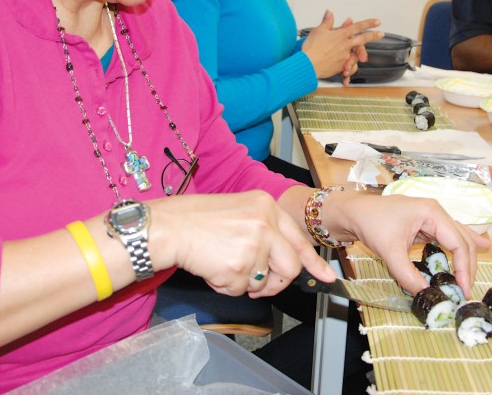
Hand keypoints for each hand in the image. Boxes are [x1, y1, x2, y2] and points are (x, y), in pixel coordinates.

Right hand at [149, 190, 334, 296]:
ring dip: (244, 282)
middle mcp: (265, 222)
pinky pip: (241, 290)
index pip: (299, 239)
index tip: (327, 278)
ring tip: (221, 262)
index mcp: (266, 205)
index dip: (314, 263)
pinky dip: (226, 286)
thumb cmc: (195, 219)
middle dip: (275, 281)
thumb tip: (284, 261)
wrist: (168, 226)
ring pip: (264, 282)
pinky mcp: (240, 266)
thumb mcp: (238, 211)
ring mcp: (254, 244)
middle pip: (290, 267)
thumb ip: (264, 231)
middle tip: (255, 281)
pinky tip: (212, 267)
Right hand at [302, 11, 382, 81]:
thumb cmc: (311, 48)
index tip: (377, 22)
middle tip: (381, 34)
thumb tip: (330, 12)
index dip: (368, 23)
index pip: (357, 27)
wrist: (308, 64)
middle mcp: (345, 45)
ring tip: (361, 57)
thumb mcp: (318, 31)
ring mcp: (344, 57)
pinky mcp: (341, 67)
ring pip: (357, 55)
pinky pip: (349, 67)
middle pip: (362, 40)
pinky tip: (349, 70)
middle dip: (373, 36)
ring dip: (359, 55)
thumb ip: (326, 22)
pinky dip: (350, 68)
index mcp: (340, 35)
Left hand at [328, 191, 489, 297]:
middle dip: (466, 266)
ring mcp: (430, 217)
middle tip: (465, 291)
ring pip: (457, 238)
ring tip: (470, 279)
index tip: (462, 290)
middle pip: (462, 240)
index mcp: (431, 212)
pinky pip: (447, 237)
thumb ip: (408, 275)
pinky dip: (459, 248)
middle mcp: (435, 212)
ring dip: (465, 258)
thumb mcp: (389, 251)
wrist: (351, 212)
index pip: (459, 243)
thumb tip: (425, 294)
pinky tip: (480, 247)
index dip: (464, 268)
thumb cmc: (369, 223)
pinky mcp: (423, 224)